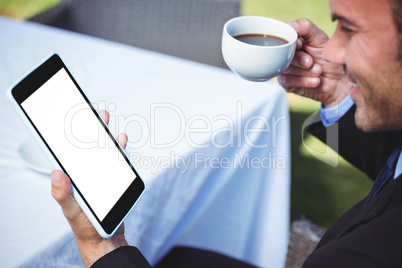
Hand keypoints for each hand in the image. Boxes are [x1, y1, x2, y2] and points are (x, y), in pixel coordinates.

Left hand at [51, 110, 128, 266]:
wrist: (105, 238)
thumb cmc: (85, 226)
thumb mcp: (72, 211)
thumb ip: (63, 194)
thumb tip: (56, 171)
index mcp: (72, 177)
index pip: (67, 152)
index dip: (64, 136)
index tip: (64, 119)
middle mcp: (85, 173)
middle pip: (85, 146)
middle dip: (87, 126)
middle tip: (88, 110)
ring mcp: (100, 174)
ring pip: (101, 150)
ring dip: (103, 133)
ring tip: (104, 117)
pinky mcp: (114, 178)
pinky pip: (117, 160)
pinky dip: (119, 148)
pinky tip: (121, 139)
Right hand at [278, 19, 351, 106]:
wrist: (338, 81)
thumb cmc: (329, 58)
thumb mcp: (320, 39)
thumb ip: (305, 27)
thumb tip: (289, 25)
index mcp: (291, 41)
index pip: (280, 38)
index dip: (289, 42)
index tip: (301, 45)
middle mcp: (285, 54)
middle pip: (281, 54)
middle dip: (298, 59)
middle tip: (310, 62)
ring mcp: (284, 69)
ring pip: (284, 68)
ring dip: (304, 71)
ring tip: (318, 71)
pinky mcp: (286, 83)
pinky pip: (287, 81)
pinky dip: (304, 81)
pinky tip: (315, 81)